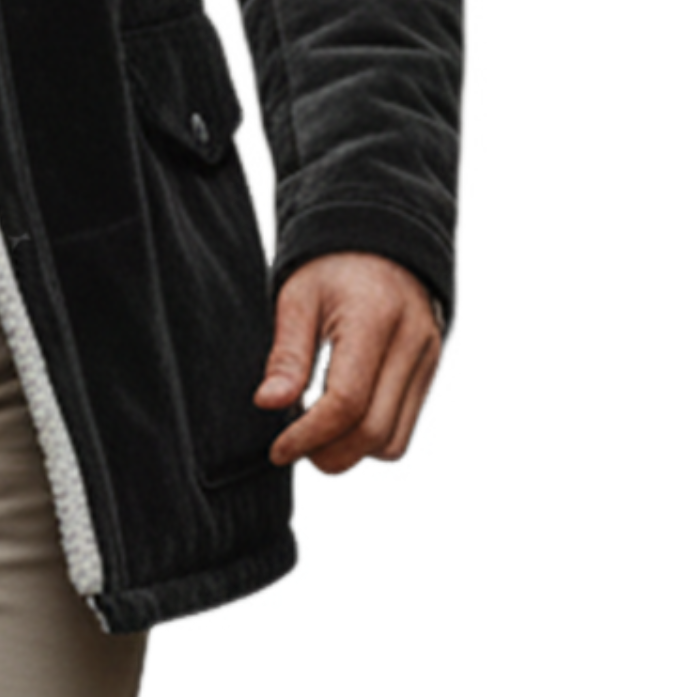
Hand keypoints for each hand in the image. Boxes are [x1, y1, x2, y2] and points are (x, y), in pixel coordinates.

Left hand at [253, 251, 442, 473]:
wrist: (380, 244)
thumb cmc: (330, 268)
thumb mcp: (297, 297)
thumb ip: (287, 354)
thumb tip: (267, 404)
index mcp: (374, 320)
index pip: (346, 402)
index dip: (309, 435)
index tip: (278, 449)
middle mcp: (411, 344)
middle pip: (374, 432)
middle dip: (328, 453)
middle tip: (292, 447)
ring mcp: (427, 362)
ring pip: (394, 442)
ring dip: (351, 451)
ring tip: (314, 431)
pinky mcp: (429, 374)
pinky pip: (403, 429)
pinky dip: (370, 439)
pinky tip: (340, 419)